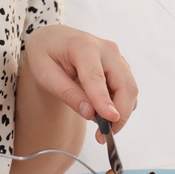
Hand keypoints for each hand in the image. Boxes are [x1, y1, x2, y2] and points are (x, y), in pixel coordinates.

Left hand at [20, 25, 138, 141]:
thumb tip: (90, 113)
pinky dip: (119, 104)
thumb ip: (67, 93)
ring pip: (129, 88)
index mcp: (82, 46)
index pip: (96, 77)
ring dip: (121, 111)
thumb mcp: (45, 74)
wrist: (53, 38)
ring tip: (99, 126)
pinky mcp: (120, 64)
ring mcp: (115, 56)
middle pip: (125, 84)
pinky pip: (126, 88)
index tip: (110, 120)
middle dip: (120, 113)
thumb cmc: (46, 53)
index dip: (104, 100)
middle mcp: (105, 49)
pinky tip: (101, 110)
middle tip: (103, 135)